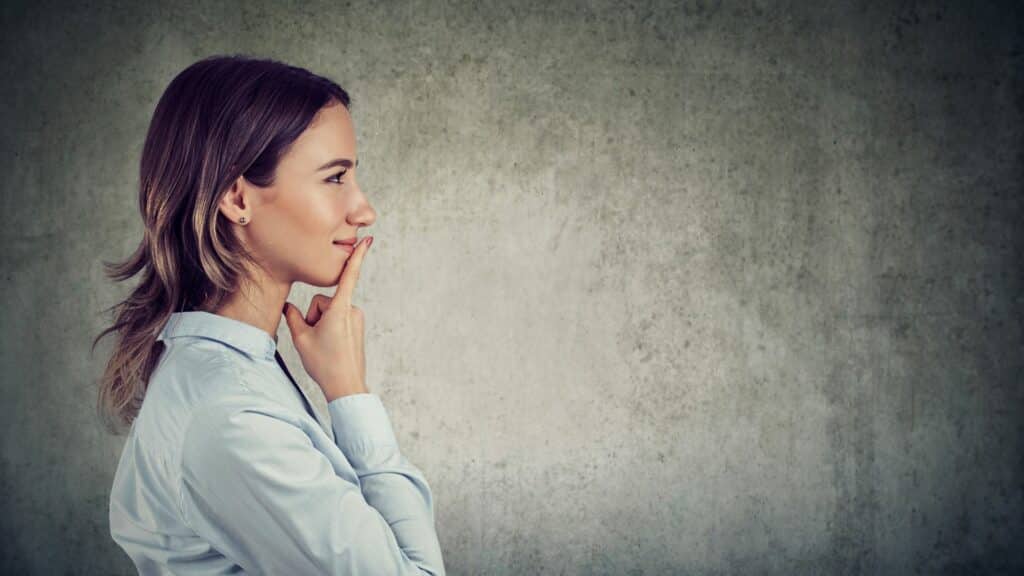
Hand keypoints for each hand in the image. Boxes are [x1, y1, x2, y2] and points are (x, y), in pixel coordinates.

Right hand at [282, 236, 372, 400]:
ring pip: (329, 311)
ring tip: (323, 345)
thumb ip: (292, 317)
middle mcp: (351, 310)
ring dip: (321, 323)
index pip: (349, 276)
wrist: (346, 386)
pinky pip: (337, 319)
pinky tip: (330, 346)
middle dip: (314, 316)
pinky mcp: (357, 326)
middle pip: (322, 302)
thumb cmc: (325, 364)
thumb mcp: (301, 339)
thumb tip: (288, 306)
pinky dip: (330, 328)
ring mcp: (356, 319)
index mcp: (339, 309)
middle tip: (315, 339)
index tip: (368, 239)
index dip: (357, 256)